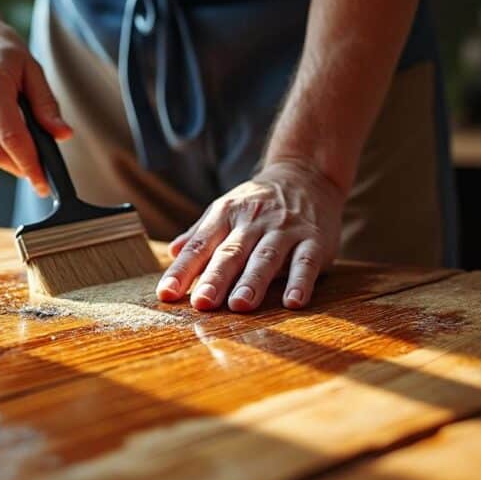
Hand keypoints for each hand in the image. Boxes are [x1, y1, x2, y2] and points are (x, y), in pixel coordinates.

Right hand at [0, 15, 72, 195]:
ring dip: (9, 161)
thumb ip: (46, 105)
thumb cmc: (1, 50)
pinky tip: (3, 137)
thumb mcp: (32, 69)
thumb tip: (63, 136)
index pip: (12, 138)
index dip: (30, 165)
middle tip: (41, 173)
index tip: (44, 183)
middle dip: (22, 167)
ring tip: (25, 149)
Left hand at [156, 160, 344, 310]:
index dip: (181, 270)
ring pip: (266, 257)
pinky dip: (300, 282)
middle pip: (231, 253)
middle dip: (215, 279)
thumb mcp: (225, 210)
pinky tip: (293, 301)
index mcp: (225, 215)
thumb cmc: (257, 202)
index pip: (199, 246)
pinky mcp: (314, 240)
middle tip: (202, 303)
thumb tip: (173, 252)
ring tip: (239, 305)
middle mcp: (253, 221)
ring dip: (253, 282)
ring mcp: (285, 230)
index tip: (166, 294)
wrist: (306, 174)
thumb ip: (199, 234)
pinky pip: (306, 262)